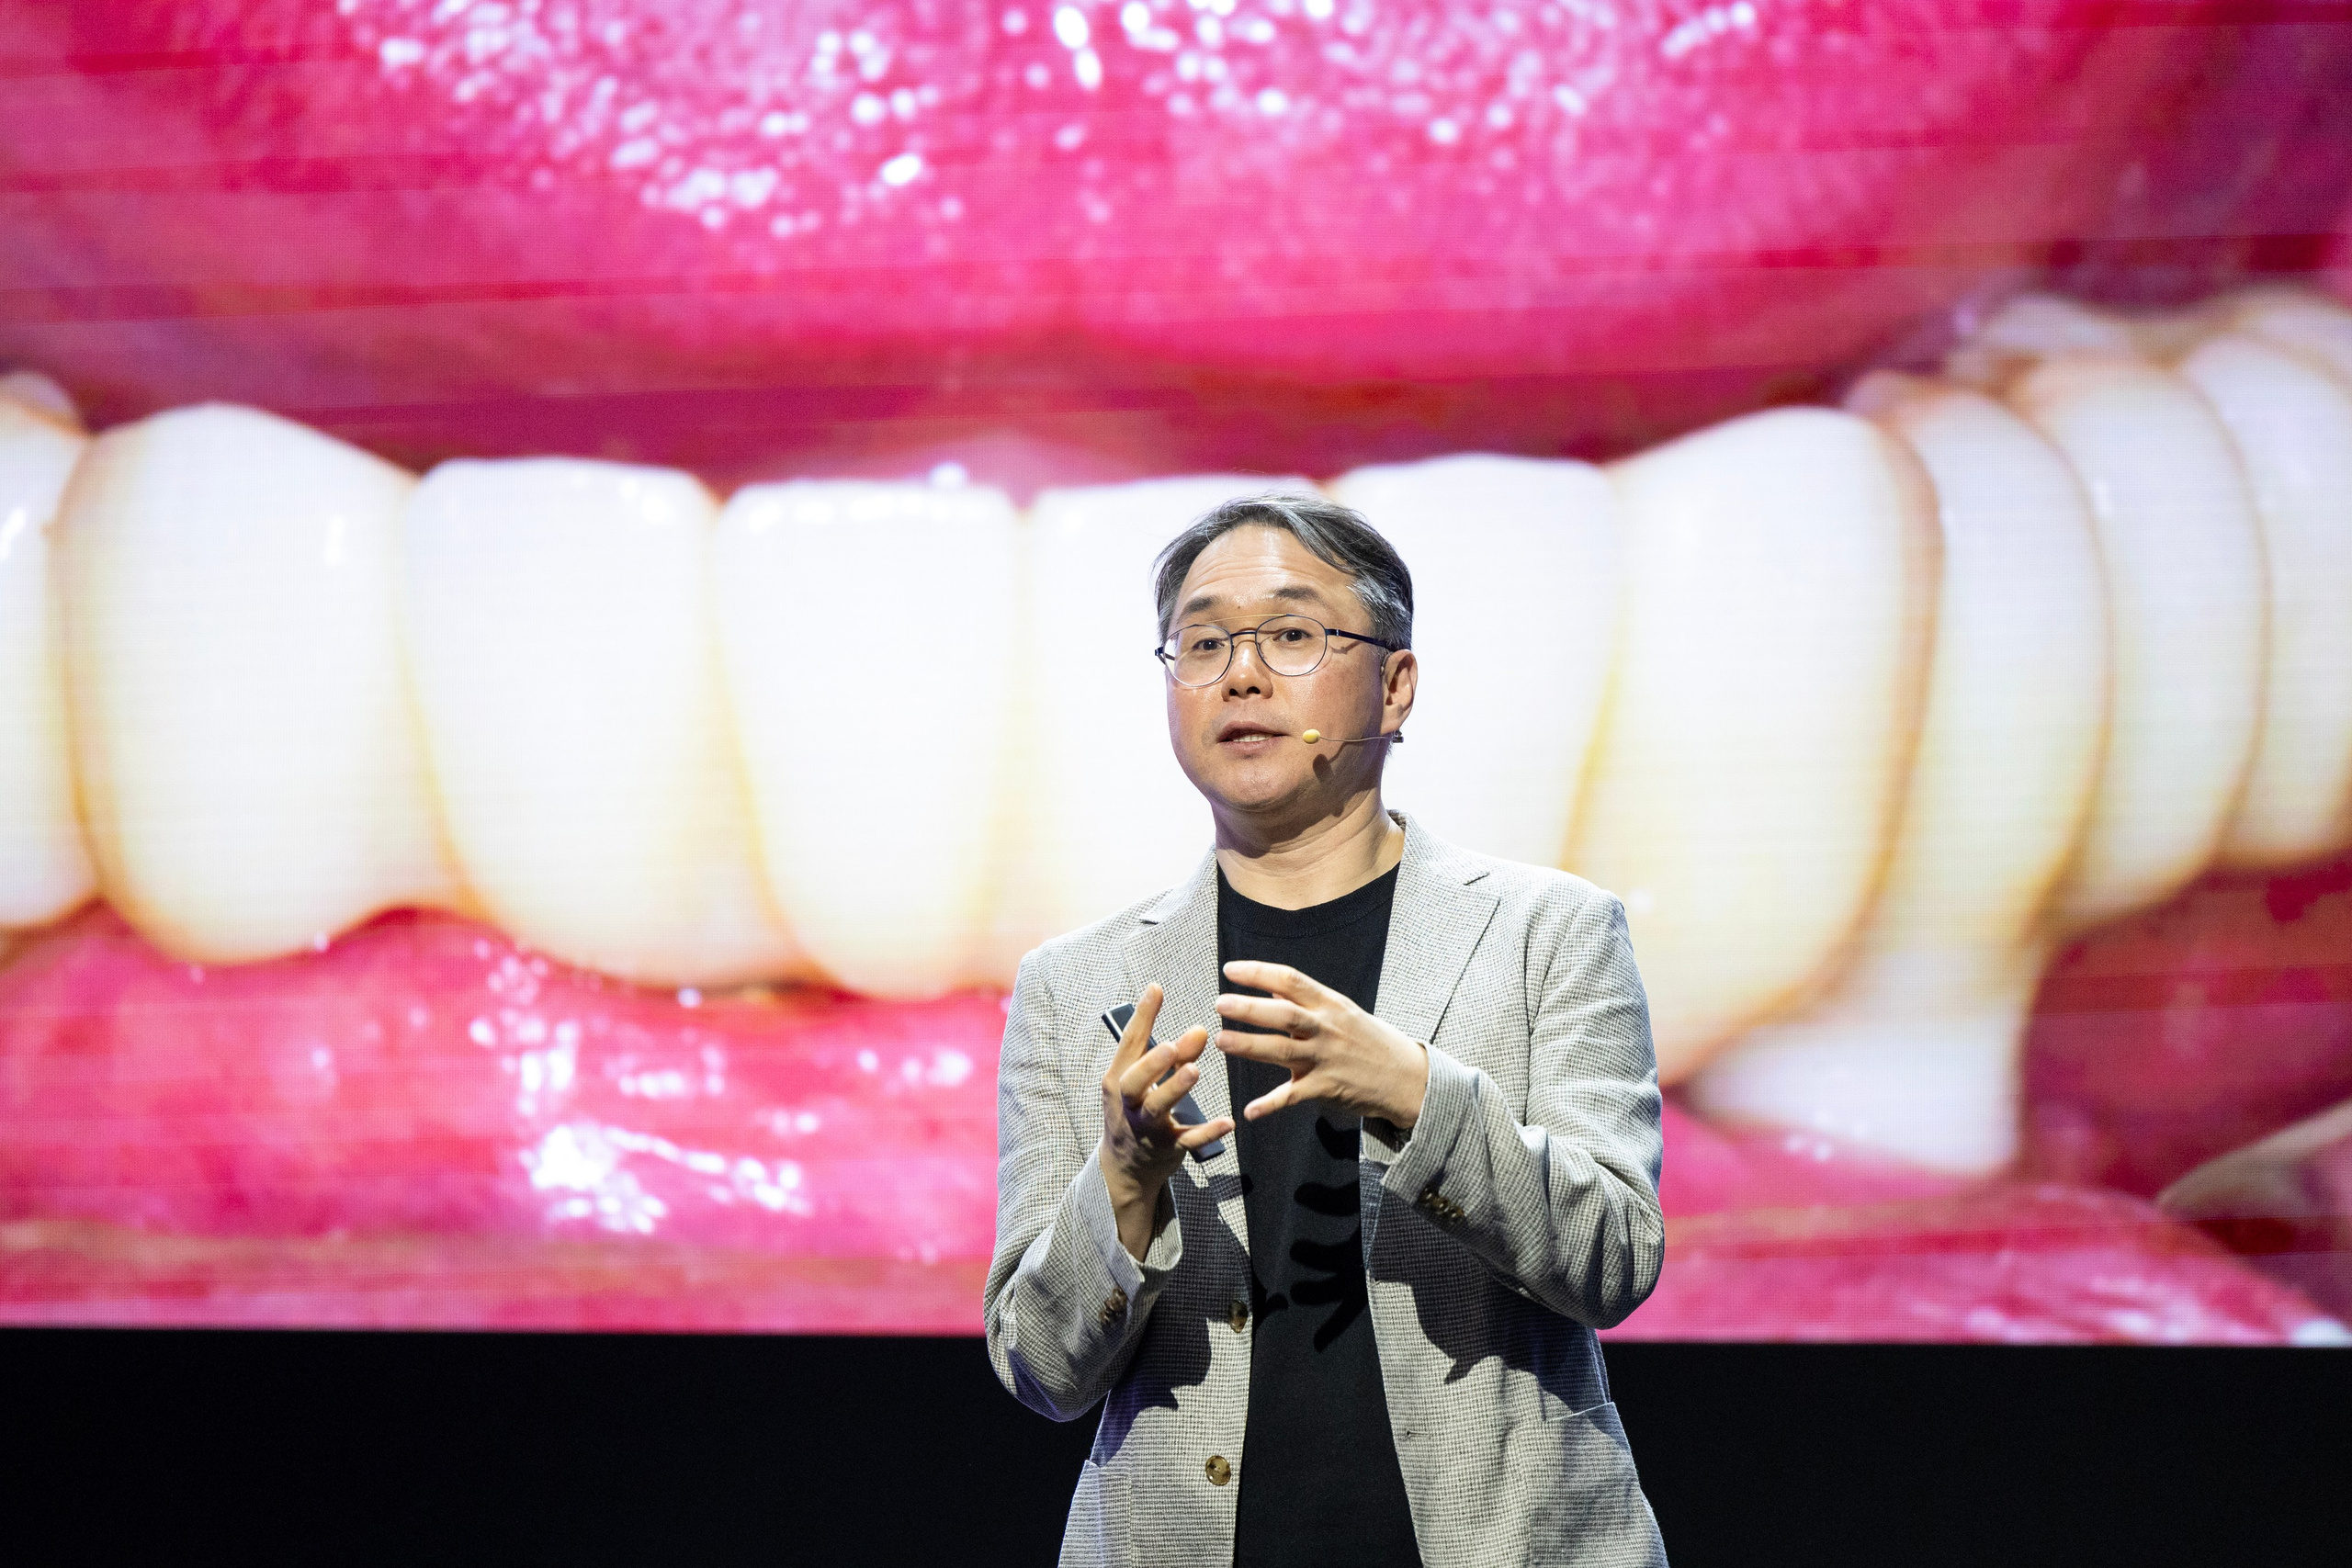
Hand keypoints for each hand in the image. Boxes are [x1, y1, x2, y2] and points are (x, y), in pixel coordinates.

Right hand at [1099, 983, 1234, 1260]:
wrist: (1125, 1167)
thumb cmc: (1136, 1110)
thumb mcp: (1145, 1081)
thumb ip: (1174, 1056)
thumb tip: (1201, 1030)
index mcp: (1118, 1080)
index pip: (1128, 1045)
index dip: (1142, 1017)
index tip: (1156, 989)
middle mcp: (1128, 1104)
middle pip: (1133, 1082)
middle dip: (1151, 1064)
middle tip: (1170, 1045)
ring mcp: (1146, 1128)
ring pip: (1156, 1109)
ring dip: (1174, 1089)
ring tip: (1195, 1071)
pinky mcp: (1168, 1149)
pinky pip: (1188, 1141)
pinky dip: (1207, 1133)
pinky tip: (1227, 1122)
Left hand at [1214, 961, 1429, 1129]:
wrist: (1406, 1077)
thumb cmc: (1369, 1040)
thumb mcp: (1343, 1012)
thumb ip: (1306, 1002)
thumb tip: (1271, 989)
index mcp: (1329, 1004)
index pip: (1290, 980)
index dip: (1258, 973)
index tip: (1230, 969)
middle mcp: (1326, 1028)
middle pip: (1284, 1014)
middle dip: (1249, 1008)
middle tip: (1219, 1004)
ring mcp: (1326, 1058)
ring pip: (1283, 1050)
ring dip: (1250, 1046)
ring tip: (1221, 1041)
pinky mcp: (1327, 1087)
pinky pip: (1294, 1096)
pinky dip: (1271, 1104)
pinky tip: (1250, 1111)